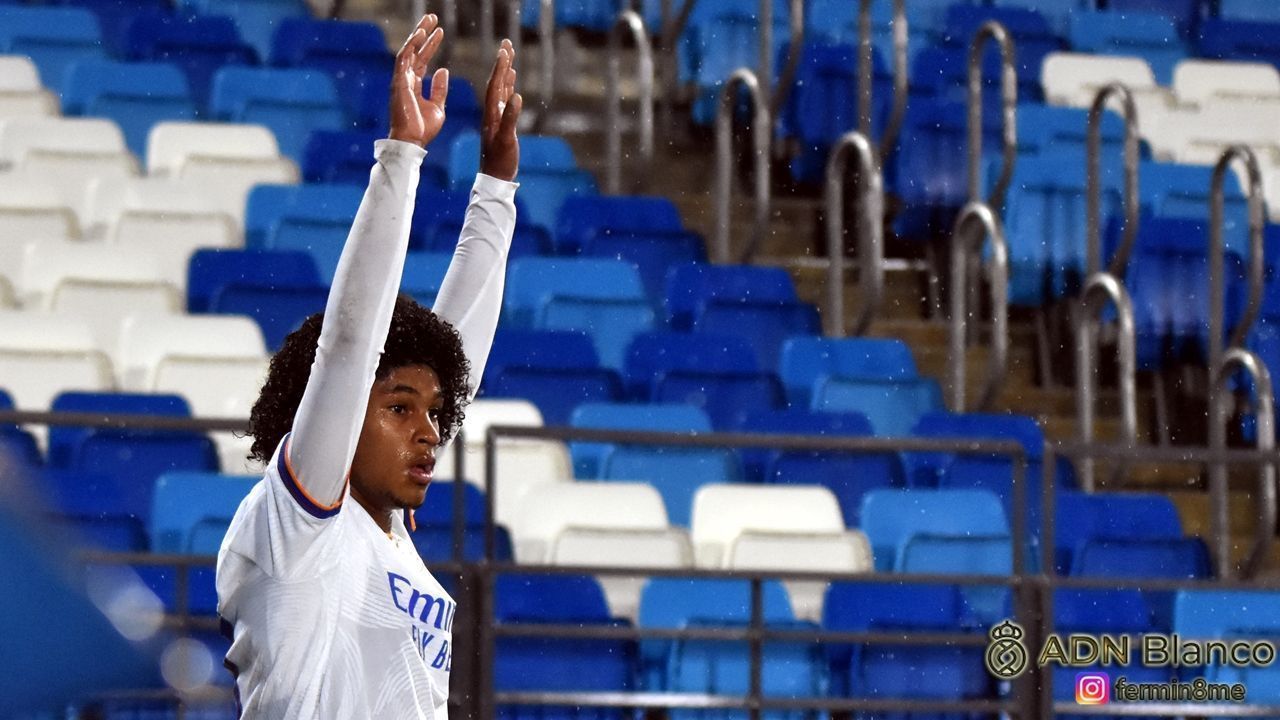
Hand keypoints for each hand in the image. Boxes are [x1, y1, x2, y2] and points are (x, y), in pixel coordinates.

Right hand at [389, 14, 447, 147]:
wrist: (413, 142)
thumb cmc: (424, 129)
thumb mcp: (438, 107)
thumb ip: (439, 89)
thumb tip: (443, 70)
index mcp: (414, 85)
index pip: (422, 60)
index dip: (430, 45)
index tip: (440, 32)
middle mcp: (405, 79)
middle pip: (414, 51)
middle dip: (423, 33)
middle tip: (432, 18)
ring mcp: (400, 80)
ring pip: (409, 50)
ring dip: (418, 34)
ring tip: (429, 20)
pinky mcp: (399, 82)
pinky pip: (404, 59)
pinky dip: (412, 45)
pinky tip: (420, 34)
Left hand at [480, 39, 521, 181]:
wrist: (495, 176)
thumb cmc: (501, 160)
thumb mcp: (506, 139)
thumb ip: (510, 118)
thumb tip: (517, 97)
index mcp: (491, 113)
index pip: (495, 86)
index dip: (500, 68)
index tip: (504, 51)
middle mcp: (492, 111)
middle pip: (496, 82)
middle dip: (502, 63)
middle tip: (507, 43)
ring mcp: (497, 116)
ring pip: (501, 88)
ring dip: (505, 71)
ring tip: (509, 55)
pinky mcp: (502, 122)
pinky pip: (505, 99)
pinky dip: (509, 86)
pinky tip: (512, 78)